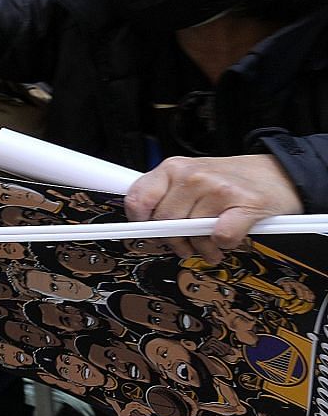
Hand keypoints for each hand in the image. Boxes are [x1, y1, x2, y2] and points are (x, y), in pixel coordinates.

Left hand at [125, 153, 303, 261]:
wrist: (277, 174)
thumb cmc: (230, 181)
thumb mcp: (189, 180)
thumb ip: (165, 198)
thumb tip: (142, 226)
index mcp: (173, 168)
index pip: (138, 199)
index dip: (139, 222)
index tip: (146, 230)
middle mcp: (193, 176)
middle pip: (165, 223)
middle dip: (174, 240)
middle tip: (186, 243)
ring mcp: (219, 189)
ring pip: (192, 233)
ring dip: (201, 247)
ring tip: (210, 242)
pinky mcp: (246, 204)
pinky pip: (221, 236)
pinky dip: (224, 243)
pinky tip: (228, 237)